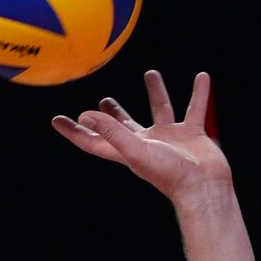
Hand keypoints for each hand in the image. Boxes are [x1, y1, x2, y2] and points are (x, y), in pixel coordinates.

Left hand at [52, 71, 231, 204]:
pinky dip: (198, 93)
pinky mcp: (192, 135)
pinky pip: (195, 108)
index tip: (56, 119)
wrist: (204, 186)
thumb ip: (110, 131)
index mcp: (126, 150)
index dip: (74, 130)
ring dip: (156, 93)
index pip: (92, 139)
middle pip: (124, 126)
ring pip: (160, 110)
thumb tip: (83, 115)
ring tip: (150, 73)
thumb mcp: (135, 149)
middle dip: (112, 114)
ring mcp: (170, 139)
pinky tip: (202, 77)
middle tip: (103, 100)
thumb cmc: (169, 172)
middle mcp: (146, 143)